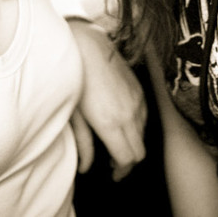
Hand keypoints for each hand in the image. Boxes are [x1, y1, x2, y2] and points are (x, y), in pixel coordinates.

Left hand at [68, 19, 146, 180]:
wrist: (86, 44)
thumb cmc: (74, 78)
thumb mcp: (73, 115)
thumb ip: (83, 144)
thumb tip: (86, 168)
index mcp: (111, 123)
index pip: (128, 159)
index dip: (121, 171)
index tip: (113, 174)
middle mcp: (129, 113)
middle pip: (140, 151)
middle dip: (129, 161)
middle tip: (114, 163)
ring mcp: (137, 100)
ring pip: (144, 134)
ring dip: (133, 142)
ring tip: (115, 142)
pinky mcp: (139, 89)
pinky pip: (144, 116)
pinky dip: (136, 125)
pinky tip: (121, 122)